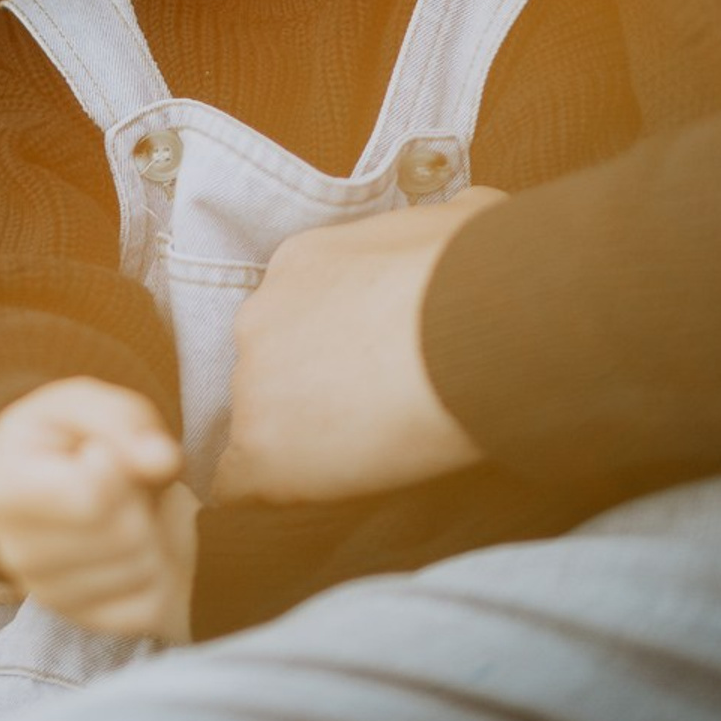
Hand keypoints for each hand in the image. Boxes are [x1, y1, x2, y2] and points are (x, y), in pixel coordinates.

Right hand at [0, 378, 196, 643]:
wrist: (63, 481)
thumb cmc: (73, 437)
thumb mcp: (87, 404)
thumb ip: (123, 421)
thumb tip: (162, 460)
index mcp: (4, 490)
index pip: (92, 496)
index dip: (116, 463)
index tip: (98, 451)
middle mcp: (14, 554)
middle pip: (125, 534)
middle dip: (139, 497)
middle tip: (119, 482)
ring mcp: (47, 596)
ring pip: (143, 569)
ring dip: (153, 530)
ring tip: (124, 510)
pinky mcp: (83, 622)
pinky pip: (151, 607)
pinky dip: (159, 571)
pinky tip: (131, 546)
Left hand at [212, 190, 506, 504]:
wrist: (479, 327)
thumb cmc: (480, 268)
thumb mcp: (461, 217)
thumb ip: (441, 226)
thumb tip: (466, 224)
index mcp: (298, 263)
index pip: (293, 314)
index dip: (329, 347)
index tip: (369, 366)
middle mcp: (259, 315)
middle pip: (269, 365)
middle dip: (310, 389)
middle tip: (370, 414)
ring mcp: (253, 383)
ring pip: (258, 423)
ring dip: (298, 443)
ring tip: (361, 461)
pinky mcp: (263, 450)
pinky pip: (239, 485)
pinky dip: (264, 496)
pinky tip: (296, 503)